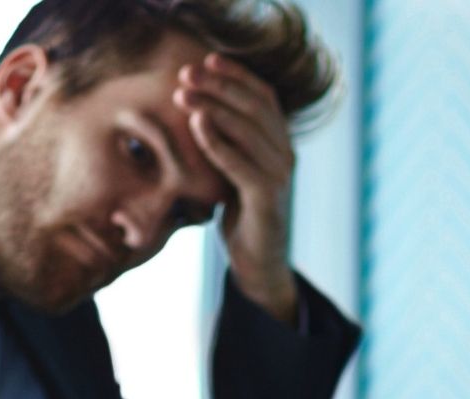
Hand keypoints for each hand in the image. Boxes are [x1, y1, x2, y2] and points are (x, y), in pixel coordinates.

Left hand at [175, 54, 297, 322]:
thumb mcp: (233, 174)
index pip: (263, 97)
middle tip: (185, 73)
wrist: (259, 267)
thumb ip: (226, 145)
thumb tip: (197, 111)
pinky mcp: (268, 199)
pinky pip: (242, 163)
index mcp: (280, 145)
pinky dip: (218, 141)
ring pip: (248, 130)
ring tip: (183, 94)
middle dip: (219, 85)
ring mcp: (280, 177)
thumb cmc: (241, 219)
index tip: (205, 60)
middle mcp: (286, 155)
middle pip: (255, 107)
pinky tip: (196, 124)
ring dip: (213, 106)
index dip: (236, 75)